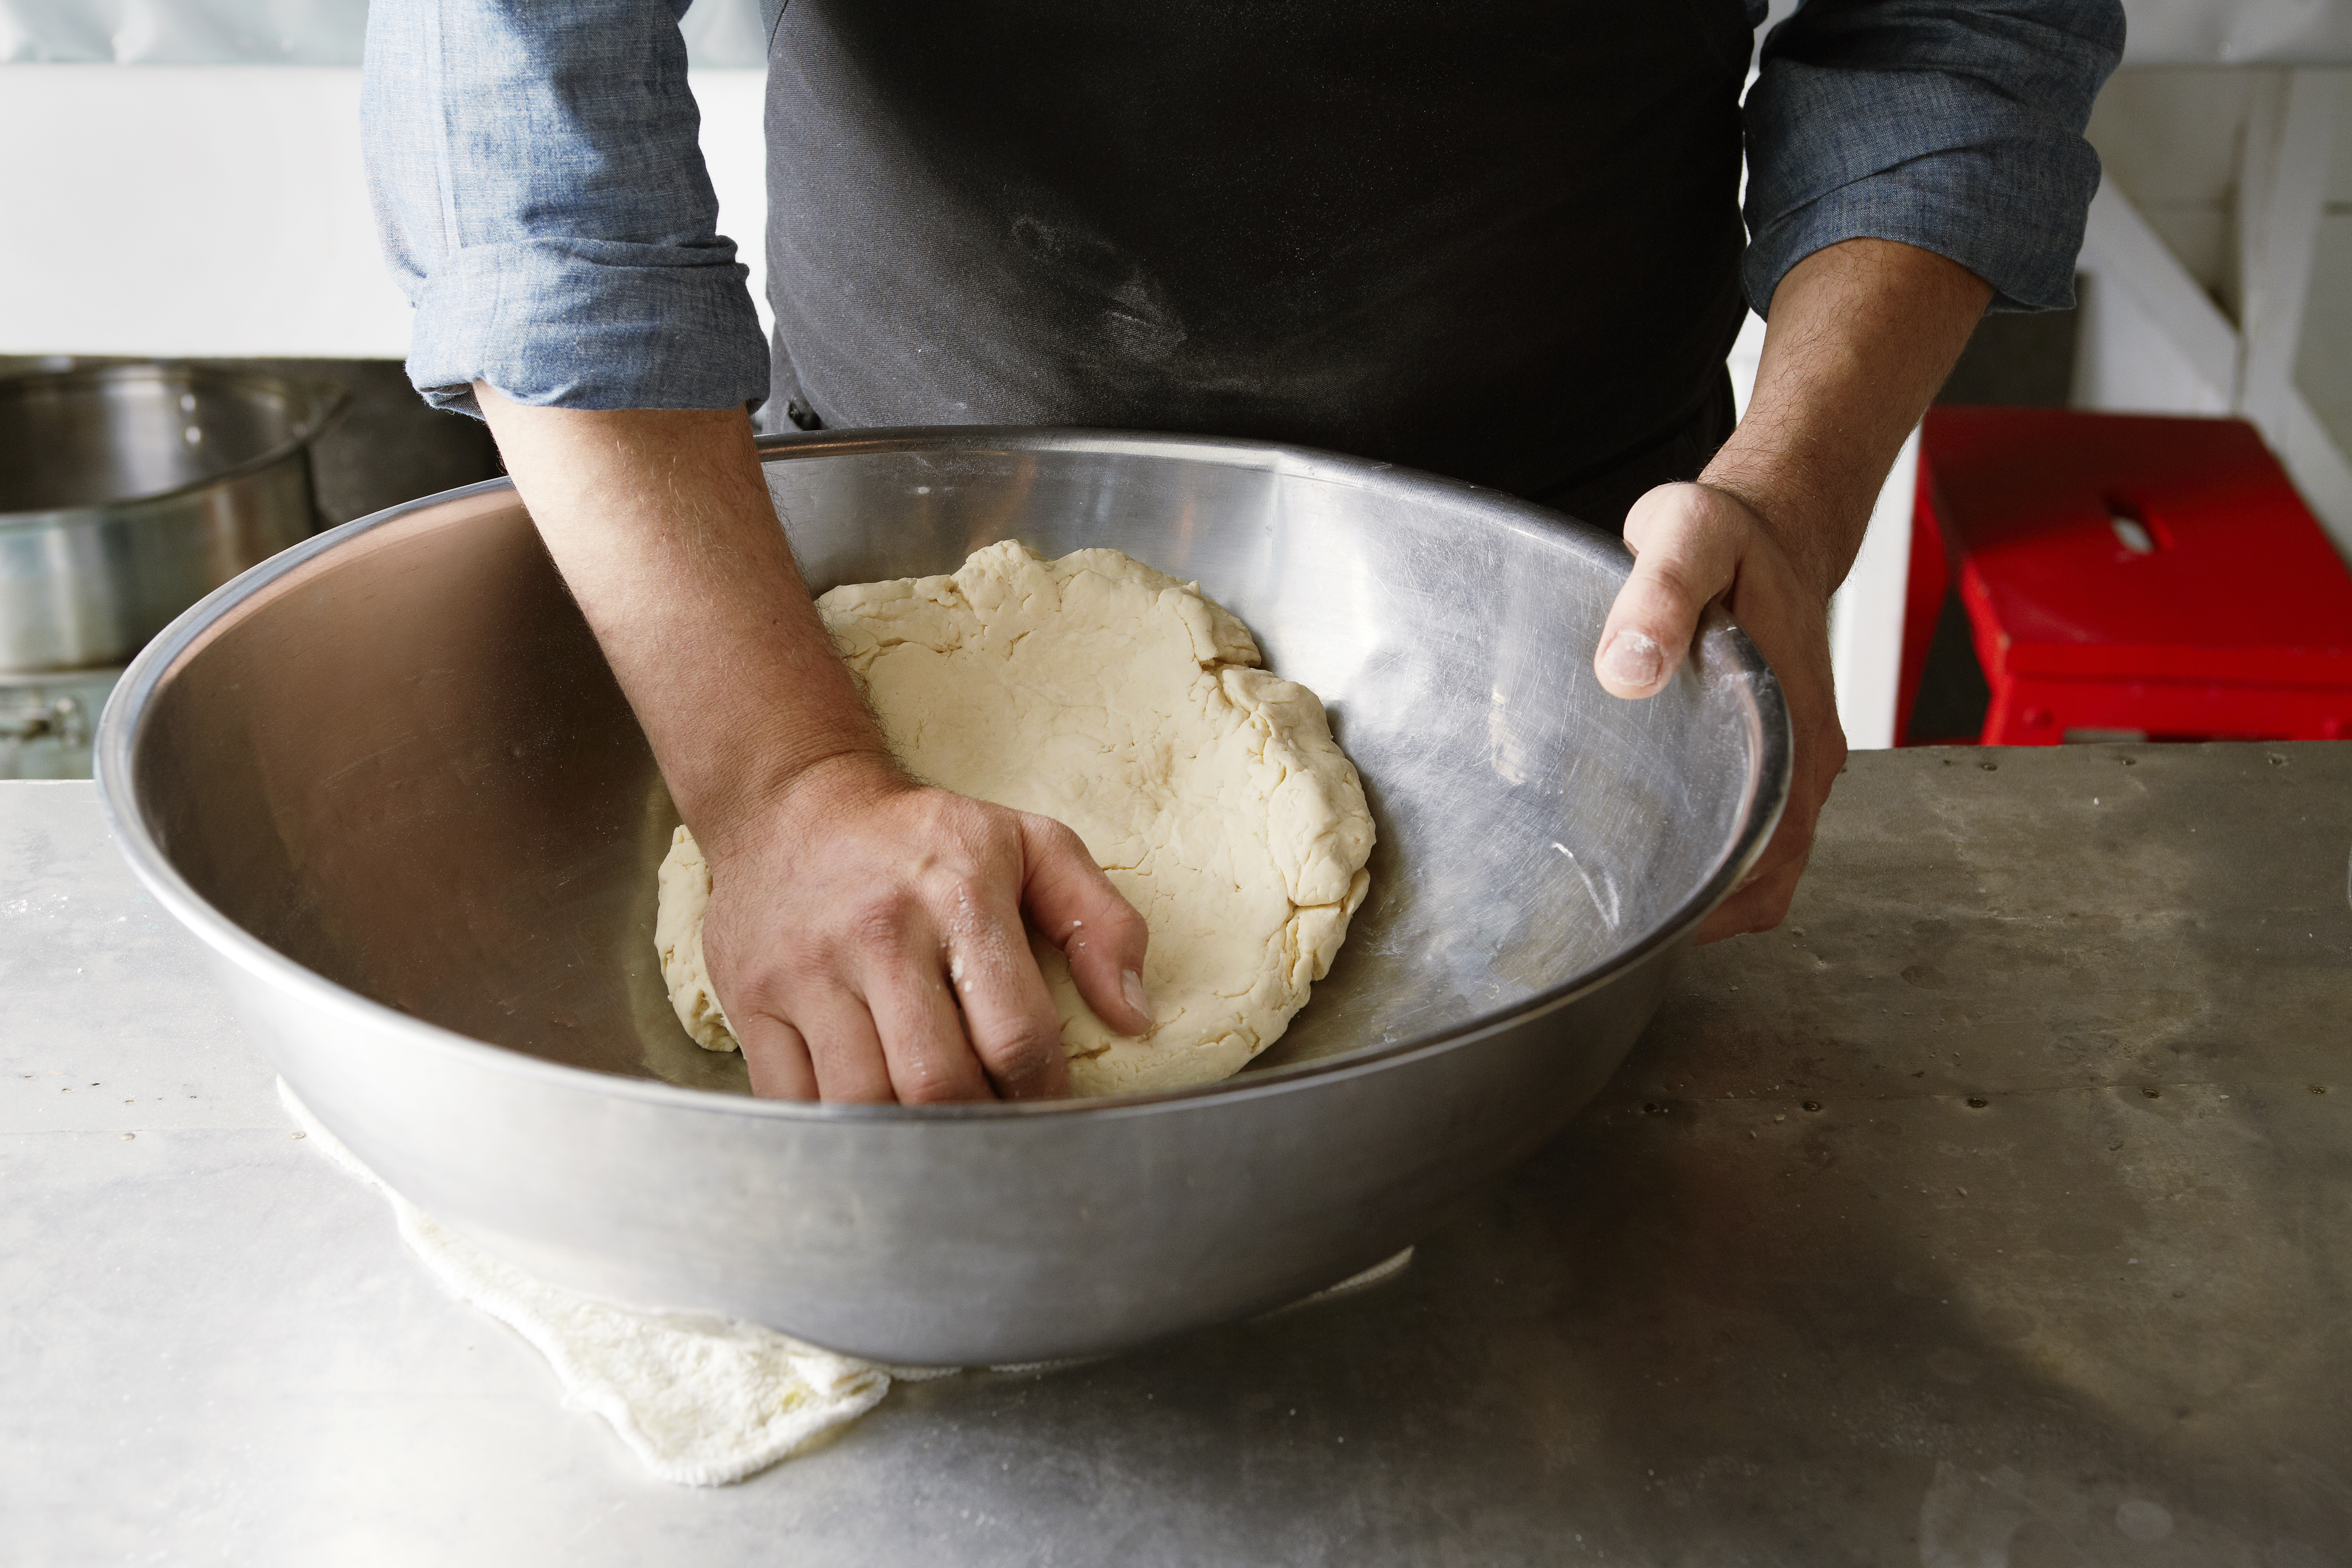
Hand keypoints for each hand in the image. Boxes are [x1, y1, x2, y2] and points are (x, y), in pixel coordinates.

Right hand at [696, 753, 1153, 1101]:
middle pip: (936, 1083)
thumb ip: (1099, 921)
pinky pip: (795, 1103)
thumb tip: (1134, 1015)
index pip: (1015, 1033)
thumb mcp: (1031, 845)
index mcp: (959, 893)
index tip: (1045, 1104)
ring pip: (863, 1105)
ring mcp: (805, 971)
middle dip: (977, 1127)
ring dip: (909, 1142)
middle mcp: (878, 933)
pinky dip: (837, 1134)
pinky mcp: (750, 1001)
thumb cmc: (926, 839)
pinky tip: (871, 1126)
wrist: (791, 803)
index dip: (1042, 1092)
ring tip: (936, 1135)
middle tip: (993, 1131)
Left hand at [1592, 480, 1846, 941]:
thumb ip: (1658, 592)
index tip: (1659, 908)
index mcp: (1793, 712)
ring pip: (1769, 860)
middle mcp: (1805, 748)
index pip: (1773, 839)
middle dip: (1711, 907)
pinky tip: (1665, 857)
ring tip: (1641, 900)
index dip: (1722, 891)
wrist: (1763, 525)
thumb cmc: (1728, 534)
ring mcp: (1795, 756)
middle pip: (1772, 869)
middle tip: (1629, 915)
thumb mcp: (1687, 536)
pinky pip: (1760, 831)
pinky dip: (1722, 860)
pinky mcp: (1776, 753)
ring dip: (1717, 889)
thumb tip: (1629, 667)